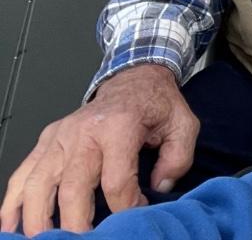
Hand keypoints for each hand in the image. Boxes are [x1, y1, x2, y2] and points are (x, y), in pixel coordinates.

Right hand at [1, 64, 198, 235]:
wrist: (133, 78)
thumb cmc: (155, 104)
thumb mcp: (183, 124)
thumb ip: (178, 158)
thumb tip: (159, 188)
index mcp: (119, 126)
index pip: (116, 180)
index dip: (126, 205)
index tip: (137, 214)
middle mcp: (84, 131)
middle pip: (73, 188)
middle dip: (76, 223)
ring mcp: (60, 137)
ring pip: (39, 184)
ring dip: (38, 219)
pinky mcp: (46, 141)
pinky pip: (22, 174)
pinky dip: (13, 202)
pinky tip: (10, 225)